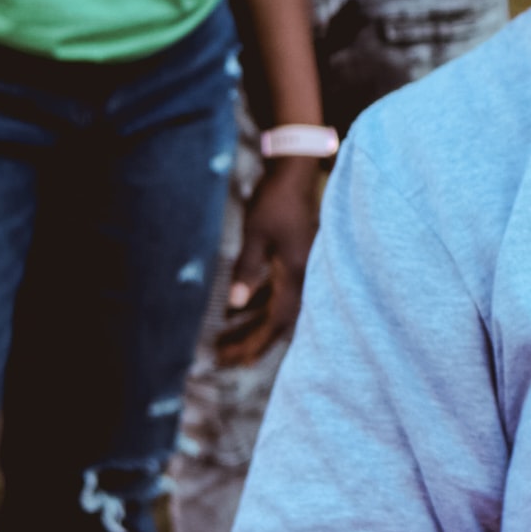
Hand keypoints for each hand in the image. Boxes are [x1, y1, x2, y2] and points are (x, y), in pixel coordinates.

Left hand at [215, 159, 322, 366]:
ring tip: (229, 343)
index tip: (234, 359)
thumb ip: (248, 269)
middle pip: (279, 321)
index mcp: (296, 273)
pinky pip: (278, 292)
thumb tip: (236, 305)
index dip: (256, 342)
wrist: (297, 171)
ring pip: (278, 308)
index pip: (277, 320)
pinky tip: (241, 311)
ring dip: (255, 326)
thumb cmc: (277, 200)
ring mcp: (301, 268)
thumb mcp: (258, 233)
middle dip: (254, 342)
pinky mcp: (294, 259)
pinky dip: (260, 305)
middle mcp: (303, 276)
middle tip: (227, 360)